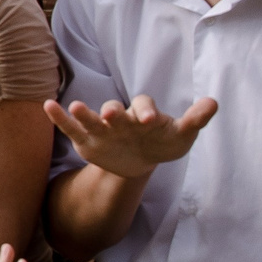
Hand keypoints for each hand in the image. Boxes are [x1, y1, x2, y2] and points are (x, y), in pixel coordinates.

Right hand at [44, 92, 216, 182]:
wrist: (138, 161)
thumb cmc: (161, 143)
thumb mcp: (181, 136)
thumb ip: (195, 119)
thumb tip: (214, 101)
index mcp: (143, 113)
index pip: (144, 106)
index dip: (147, 111)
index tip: (151, 120)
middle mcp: (120, 117)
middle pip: (115, 109)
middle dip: (114, 112)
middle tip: (113, 116)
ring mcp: (101, 128)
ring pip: (91, 117)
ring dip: (83, 112)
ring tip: (76, 107)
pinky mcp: (85, 140)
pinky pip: (70, 128)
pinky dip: (59, 117)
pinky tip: (48, 106)